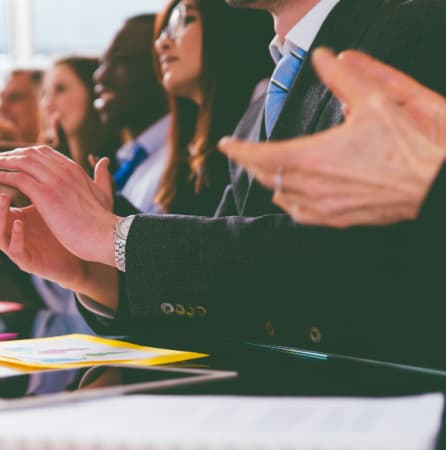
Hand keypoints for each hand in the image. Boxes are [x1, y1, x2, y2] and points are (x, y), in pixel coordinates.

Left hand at [0, 146, 119, 265]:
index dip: (27, 153)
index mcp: (74, 169)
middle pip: (32, 153)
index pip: (46, 153)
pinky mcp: (46, 195)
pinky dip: (4, 176)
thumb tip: (104, 160)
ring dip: (4, 162)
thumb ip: (102, 176)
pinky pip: (18, 179)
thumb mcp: (104, 192)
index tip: (16, 157)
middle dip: (13, 154)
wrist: (104, 235)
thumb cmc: (103, 220)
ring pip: (23, 162)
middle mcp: (64, 170)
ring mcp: (54, 181)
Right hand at [0, 172, 86, 288]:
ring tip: (5, 197)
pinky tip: (20, 222)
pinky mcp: (28, 262)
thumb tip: (36, 152)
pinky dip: (15, 235)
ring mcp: (15, 248)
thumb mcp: (47, 200)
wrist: (80, 256)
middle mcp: (7, 233)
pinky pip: (16, 250)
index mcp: (9, 217)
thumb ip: (37, 181)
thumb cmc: (61, 228)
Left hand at [219, 48, 445, 227]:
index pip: (259, 155)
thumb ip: (343, 78)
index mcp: (312, 157)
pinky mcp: (337, 219)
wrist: (434, 185)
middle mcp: (311, 185)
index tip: (225, 145)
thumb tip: (324, 57)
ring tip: (265, 169)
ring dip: (269, 181)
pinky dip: (288, 202)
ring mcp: (323, 206)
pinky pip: (299, 214)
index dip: (238, 149)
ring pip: (280, 195)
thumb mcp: (376, 101)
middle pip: (265, 176)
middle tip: (243, 153)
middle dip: (250, 163)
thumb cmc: (408, 146)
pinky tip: (289, 196)